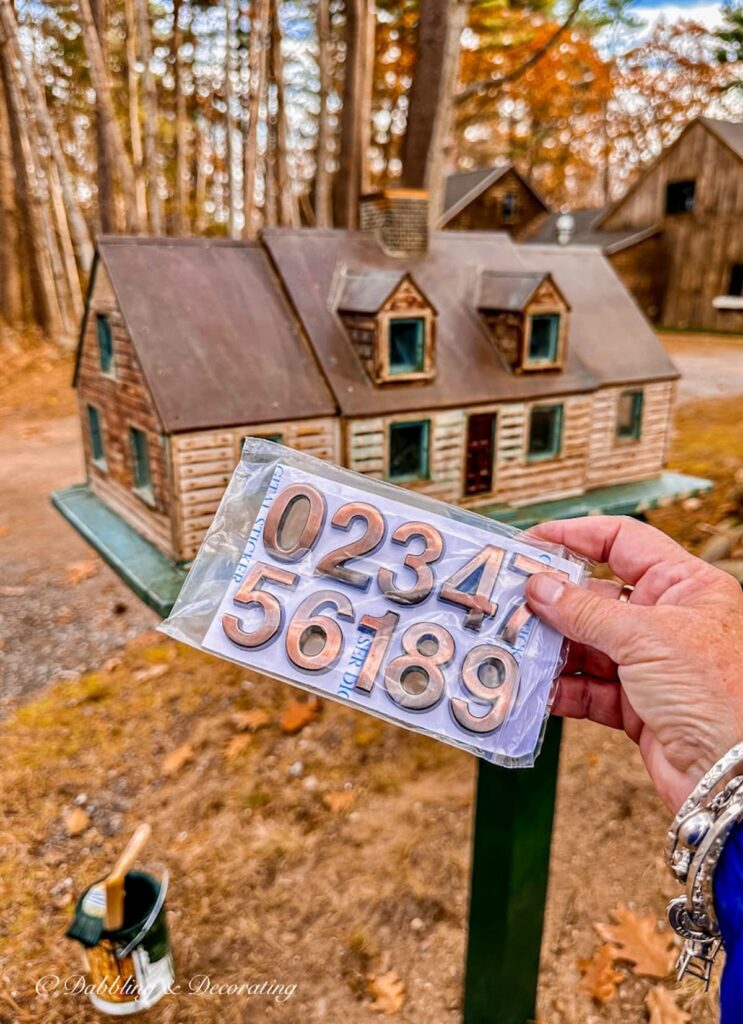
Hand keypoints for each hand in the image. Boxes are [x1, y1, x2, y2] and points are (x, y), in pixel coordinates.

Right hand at [524, 516, 742, 812]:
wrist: (735, 776)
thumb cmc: (717, 694)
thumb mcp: (645, 638)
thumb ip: (584, 611)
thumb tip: (539, 587)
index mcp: (685, 586)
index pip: (622, 542)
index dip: (575, 537)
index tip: (531, 541)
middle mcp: (668, 620)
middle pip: (596, 596)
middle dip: (553, 601)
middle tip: (510, 602)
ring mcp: (651, 664)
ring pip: (586, 644)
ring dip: (551, 647)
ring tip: (515, 645)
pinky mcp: (637, 706)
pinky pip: (588, 688)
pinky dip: (560, 688)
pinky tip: (536, 687)